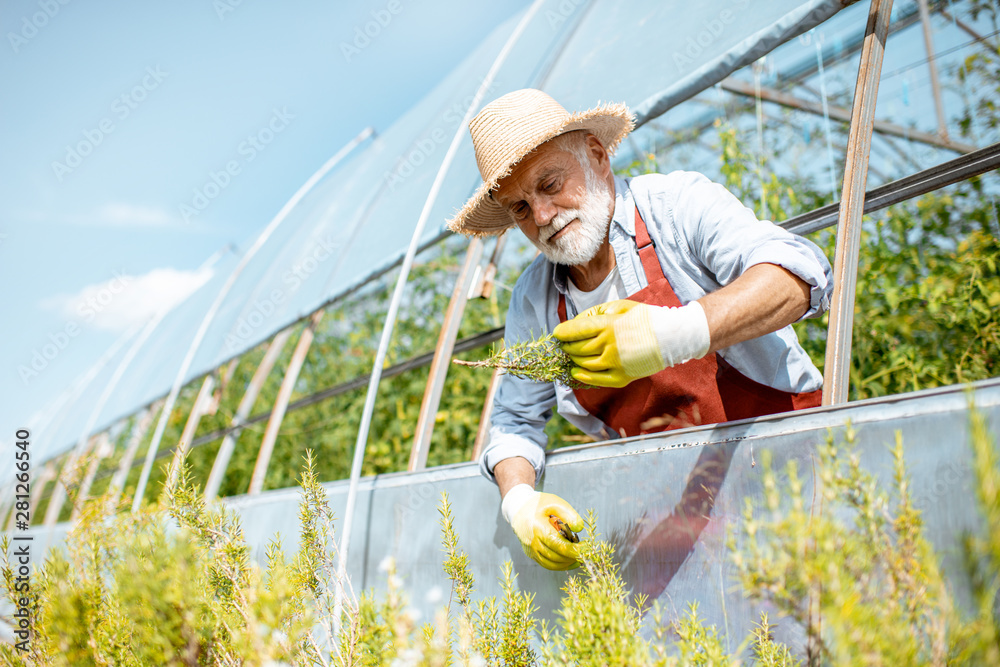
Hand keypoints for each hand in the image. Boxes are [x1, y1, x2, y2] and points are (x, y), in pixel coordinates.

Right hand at [502, 484, 582, 569]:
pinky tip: (571, 561)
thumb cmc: (538, 504)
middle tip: (585, 551)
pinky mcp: (531, 554)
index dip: (574, 550)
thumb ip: (568, 513)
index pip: (558, 545)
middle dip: (573, 557)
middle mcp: (532, 542)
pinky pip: (546, 564)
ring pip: (551, 564)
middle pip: (556, 556)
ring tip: (579, 557)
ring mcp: (530, 550)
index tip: (587, 548)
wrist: (518, 509)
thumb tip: (579, 528)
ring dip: (567, 563)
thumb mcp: (554, 502)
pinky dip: (560, 566)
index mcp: (538, 528)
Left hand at [553, 299, 710, 387]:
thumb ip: (599, 312)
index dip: (563, 333)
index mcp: (608, 324)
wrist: (673, 337)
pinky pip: (596, 380)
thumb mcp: (622, 306)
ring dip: (573, 361)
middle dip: (567, 347)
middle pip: (578, 349)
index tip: (557, 334)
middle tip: (563, 346)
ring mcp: (615, 362)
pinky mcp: (623, 377)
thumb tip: (580, 321)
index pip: (576, 330)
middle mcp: (609, 344)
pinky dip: (582, 377)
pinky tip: (575, 373)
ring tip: (570, 357)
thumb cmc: (647, 318)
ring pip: (584, 364)